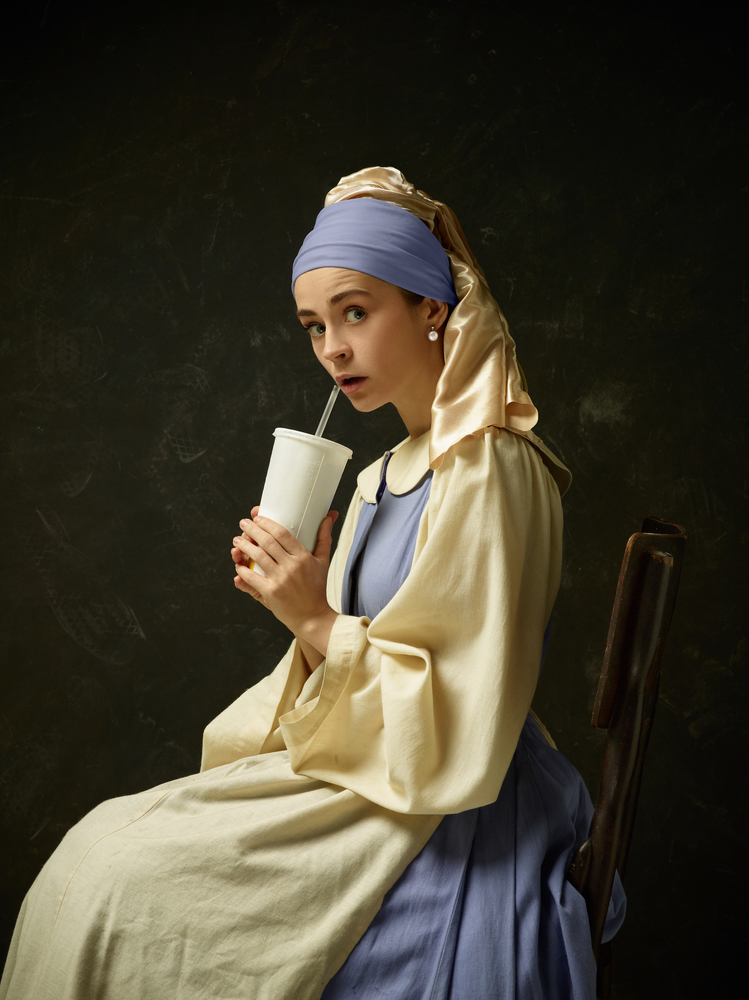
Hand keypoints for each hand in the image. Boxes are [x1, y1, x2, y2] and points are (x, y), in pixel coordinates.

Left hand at [231, 509, 339, 655]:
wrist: (313, 617)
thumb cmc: (318, 590)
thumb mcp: (323, 562)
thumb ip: (323, 538)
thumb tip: (329, 517)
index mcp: (303, 557)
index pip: (282, 534)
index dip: (267, 524)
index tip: (258, 518)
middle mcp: (291, 566)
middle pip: (267, 541)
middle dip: (252, 530)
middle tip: (243, 523)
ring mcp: (280, 579)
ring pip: (257, 556)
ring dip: (244, 546)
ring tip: (237, 540)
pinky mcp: (270, 592)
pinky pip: (251, 577)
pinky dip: (243, 569)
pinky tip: (238, 564)